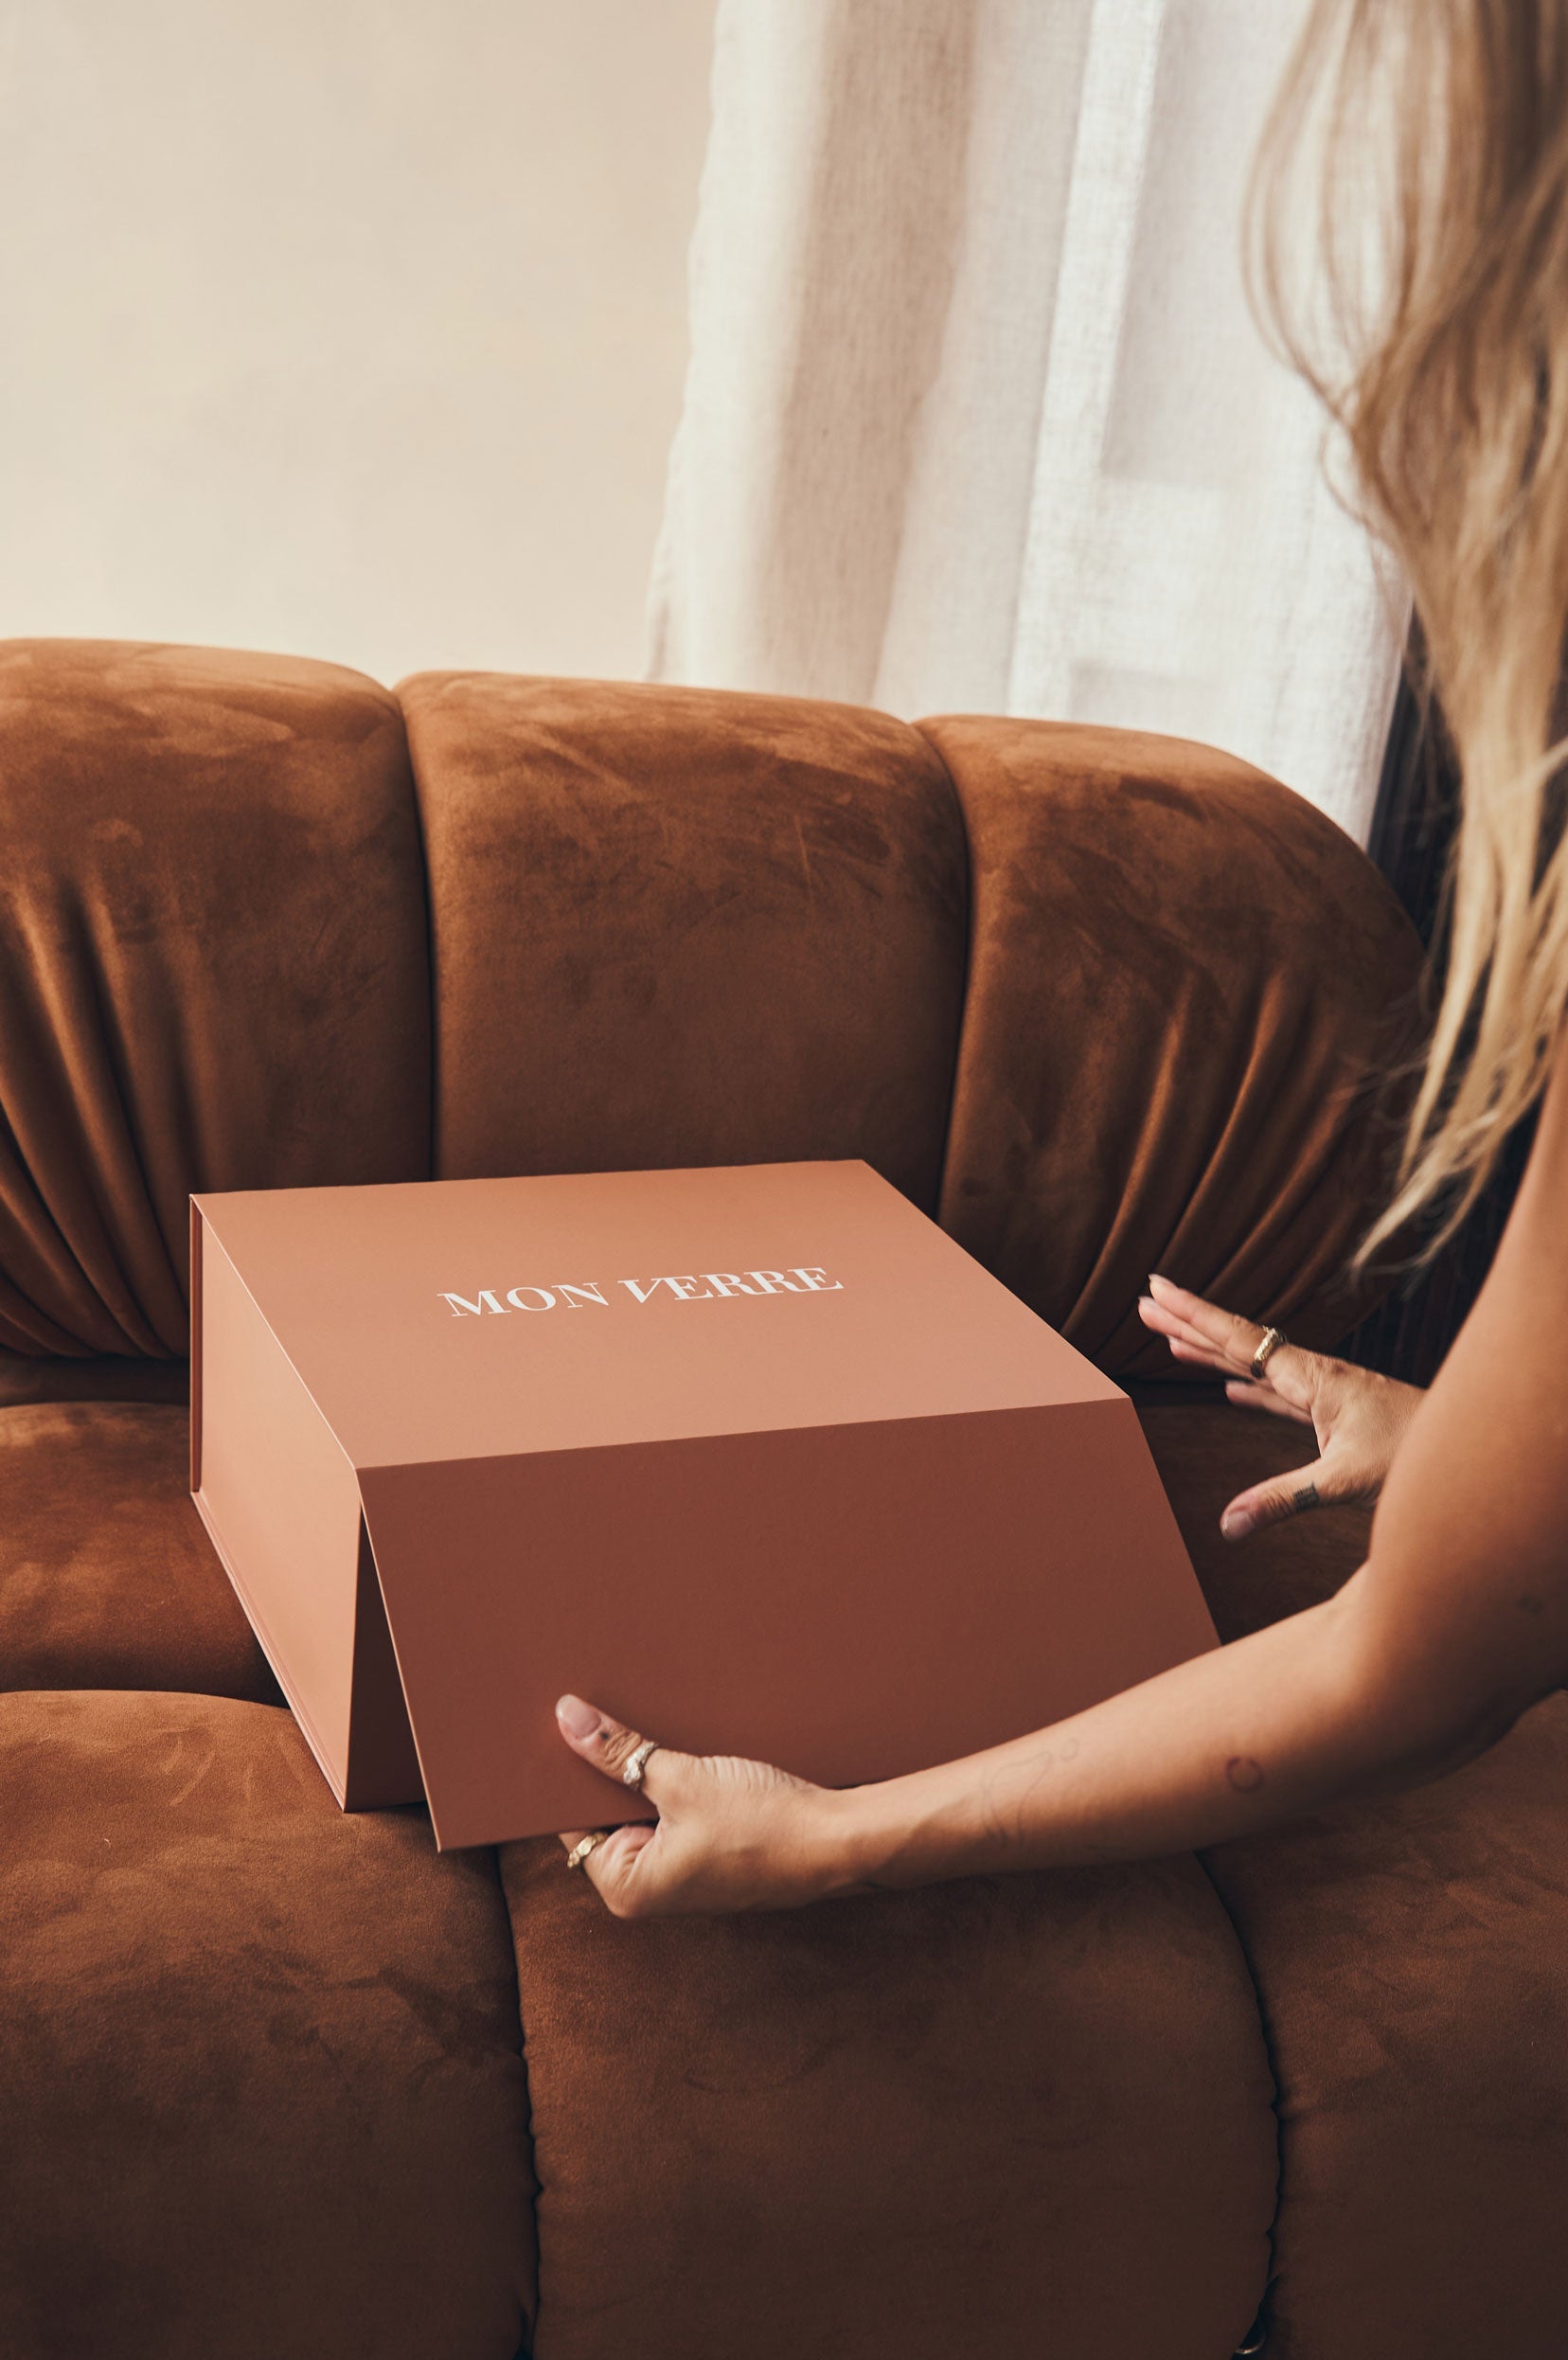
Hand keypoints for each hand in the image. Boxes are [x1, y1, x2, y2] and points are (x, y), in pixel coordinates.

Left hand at [553, 1694, 855, 1916]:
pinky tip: (674, 1743)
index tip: (556, 1727)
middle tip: (596, 1711)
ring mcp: (679, 1872)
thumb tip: (568, 1719)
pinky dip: (668, 1779)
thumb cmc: (764, 1824)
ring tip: (641, 1723)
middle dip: (605, 1767)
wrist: (838, 1839)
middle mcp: (647, 1888)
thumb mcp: (682, 1778)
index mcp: (627, 1887)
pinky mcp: (705, 1854)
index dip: (565, 1773)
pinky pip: (670, 1810)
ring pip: (641, 1807)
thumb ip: (619, 1751)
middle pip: (604, 1814)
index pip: (571, 1822)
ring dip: (641, 1768)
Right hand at [1137, 1272, 1422, 1538]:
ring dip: (1212, 1353)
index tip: (1157, 1287)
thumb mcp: (1344, 1481)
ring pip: (1255, 1365)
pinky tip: (1230, 1390)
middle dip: (1190, 1323)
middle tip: (1144, 1303)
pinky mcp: (1335, 1414)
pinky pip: (1277, 1393)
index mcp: (1310, 1377)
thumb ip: (1283, 1500)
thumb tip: (1227, 1526)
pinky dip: (1247, 1387)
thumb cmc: (1416, 1457)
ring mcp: (1325, 1392)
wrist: (1469, 1448)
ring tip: (1171, 1342)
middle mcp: (1313, 1375)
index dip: (1193, 1314)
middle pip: (1238, 1342)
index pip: (1238, 1339)